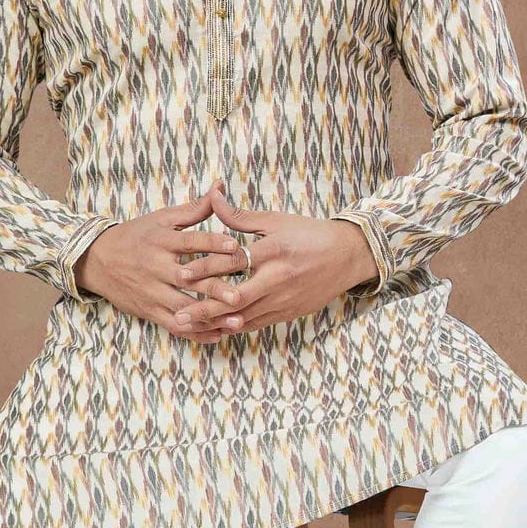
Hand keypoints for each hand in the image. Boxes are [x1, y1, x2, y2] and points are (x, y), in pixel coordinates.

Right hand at [71, 188, 251, 340]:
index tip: (235, 246)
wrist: (97, 260)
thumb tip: (220, 187)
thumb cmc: (136, 236)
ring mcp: (152, 292)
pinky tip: (219, 335)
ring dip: (210, 316)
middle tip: (240, 294)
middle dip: (215, 288)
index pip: (189, 242)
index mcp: (161, 241)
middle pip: (188, 279)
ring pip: (183, 307)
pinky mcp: (149, 311)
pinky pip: (174, 325)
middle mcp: (156, 267)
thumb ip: (195, 208)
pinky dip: (196, 332)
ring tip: (237, 321)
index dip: (212, 243)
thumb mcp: (162, 219)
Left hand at [166, 183, 380, 339]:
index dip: (205, 267)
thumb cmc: (310, 235)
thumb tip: (213, 197)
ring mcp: (284, 299)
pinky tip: (214, 329)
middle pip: (235, 297)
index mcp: (275, 251)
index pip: (234, 261)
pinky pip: (256, 324)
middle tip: (178, 314)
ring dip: (215, 322)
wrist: (348, 257)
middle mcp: (279, 279)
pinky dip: (233, 327)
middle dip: (205, 307)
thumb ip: (240, 216)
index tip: (181, 273)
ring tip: (188, 326)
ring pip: (244, 316)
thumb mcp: (276, 220)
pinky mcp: (289, 313)